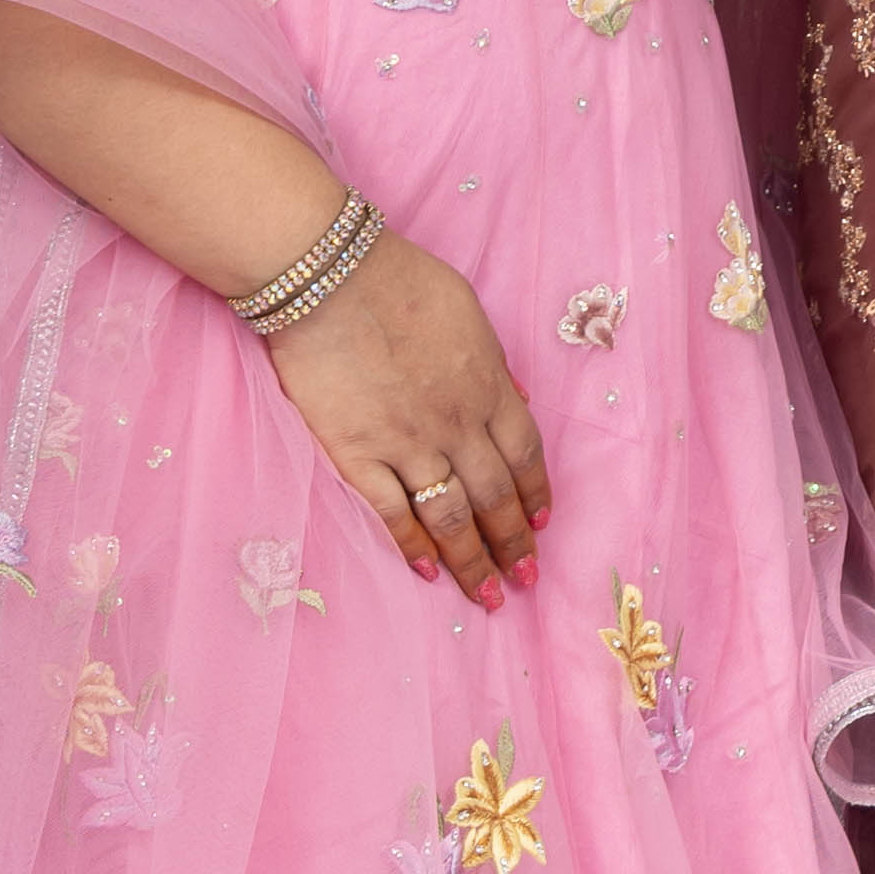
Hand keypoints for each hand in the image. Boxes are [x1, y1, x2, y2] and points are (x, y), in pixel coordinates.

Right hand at [261, 234, 551, 607]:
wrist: (333, 278)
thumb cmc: (400, 281)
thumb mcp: (468, 313)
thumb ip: (490, 362)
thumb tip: (509, 395)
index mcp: (489, 385)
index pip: (524, 453)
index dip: (534, 494)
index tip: (541, 526)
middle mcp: (458, 422)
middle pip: (494, 494)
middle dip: (512, 541)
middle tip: (523, 580)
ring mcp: (408, 442)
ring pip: (451, 514)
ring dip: (471, 559)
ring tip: (486, 595)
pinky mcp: (357, 453)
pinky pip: (392, 511)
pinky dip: (411, 545)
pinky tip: (425, 572)